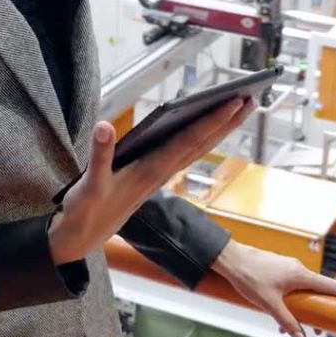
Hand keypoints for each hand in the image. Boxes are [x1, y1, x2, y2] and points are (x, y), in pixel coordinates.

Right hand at [49, 97, 256, 264]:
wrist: (83, 239)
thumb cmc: (86, 210)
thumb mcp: (89, 186)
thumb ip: (99, 156)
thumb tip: (104, 126)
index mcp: (150, 171)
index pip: (188, 141)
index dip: (212, 121)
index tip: (234, 102)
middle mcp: (160, 172)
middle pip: (201, 143)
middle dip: (227, 122)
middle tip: (252, 97)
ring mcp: (158, 175)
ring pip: (195, 148)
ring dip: (218, 129)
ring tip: (238, 109)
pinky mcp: (152, 177)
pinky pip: (182, 153)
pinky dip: (198, 138)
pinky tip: (206, 128)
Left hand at [213, 240, 335, 336]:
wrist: (230, 259)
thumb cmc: (249, 277)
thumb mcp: (269, 304)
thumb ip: (287, 321)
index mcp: (300, 275)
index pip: (331, 286)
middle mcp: (298, 269)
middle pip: (320, 290)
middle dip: (325, 309)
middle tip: (329, 326)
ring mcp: (288, 268)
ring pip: (305, 290)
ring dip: (305, 308)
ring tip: (301, 327)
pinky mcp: (279, 269)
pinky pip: (293, 287)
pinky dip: (293, 301)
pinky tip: (281, 317)